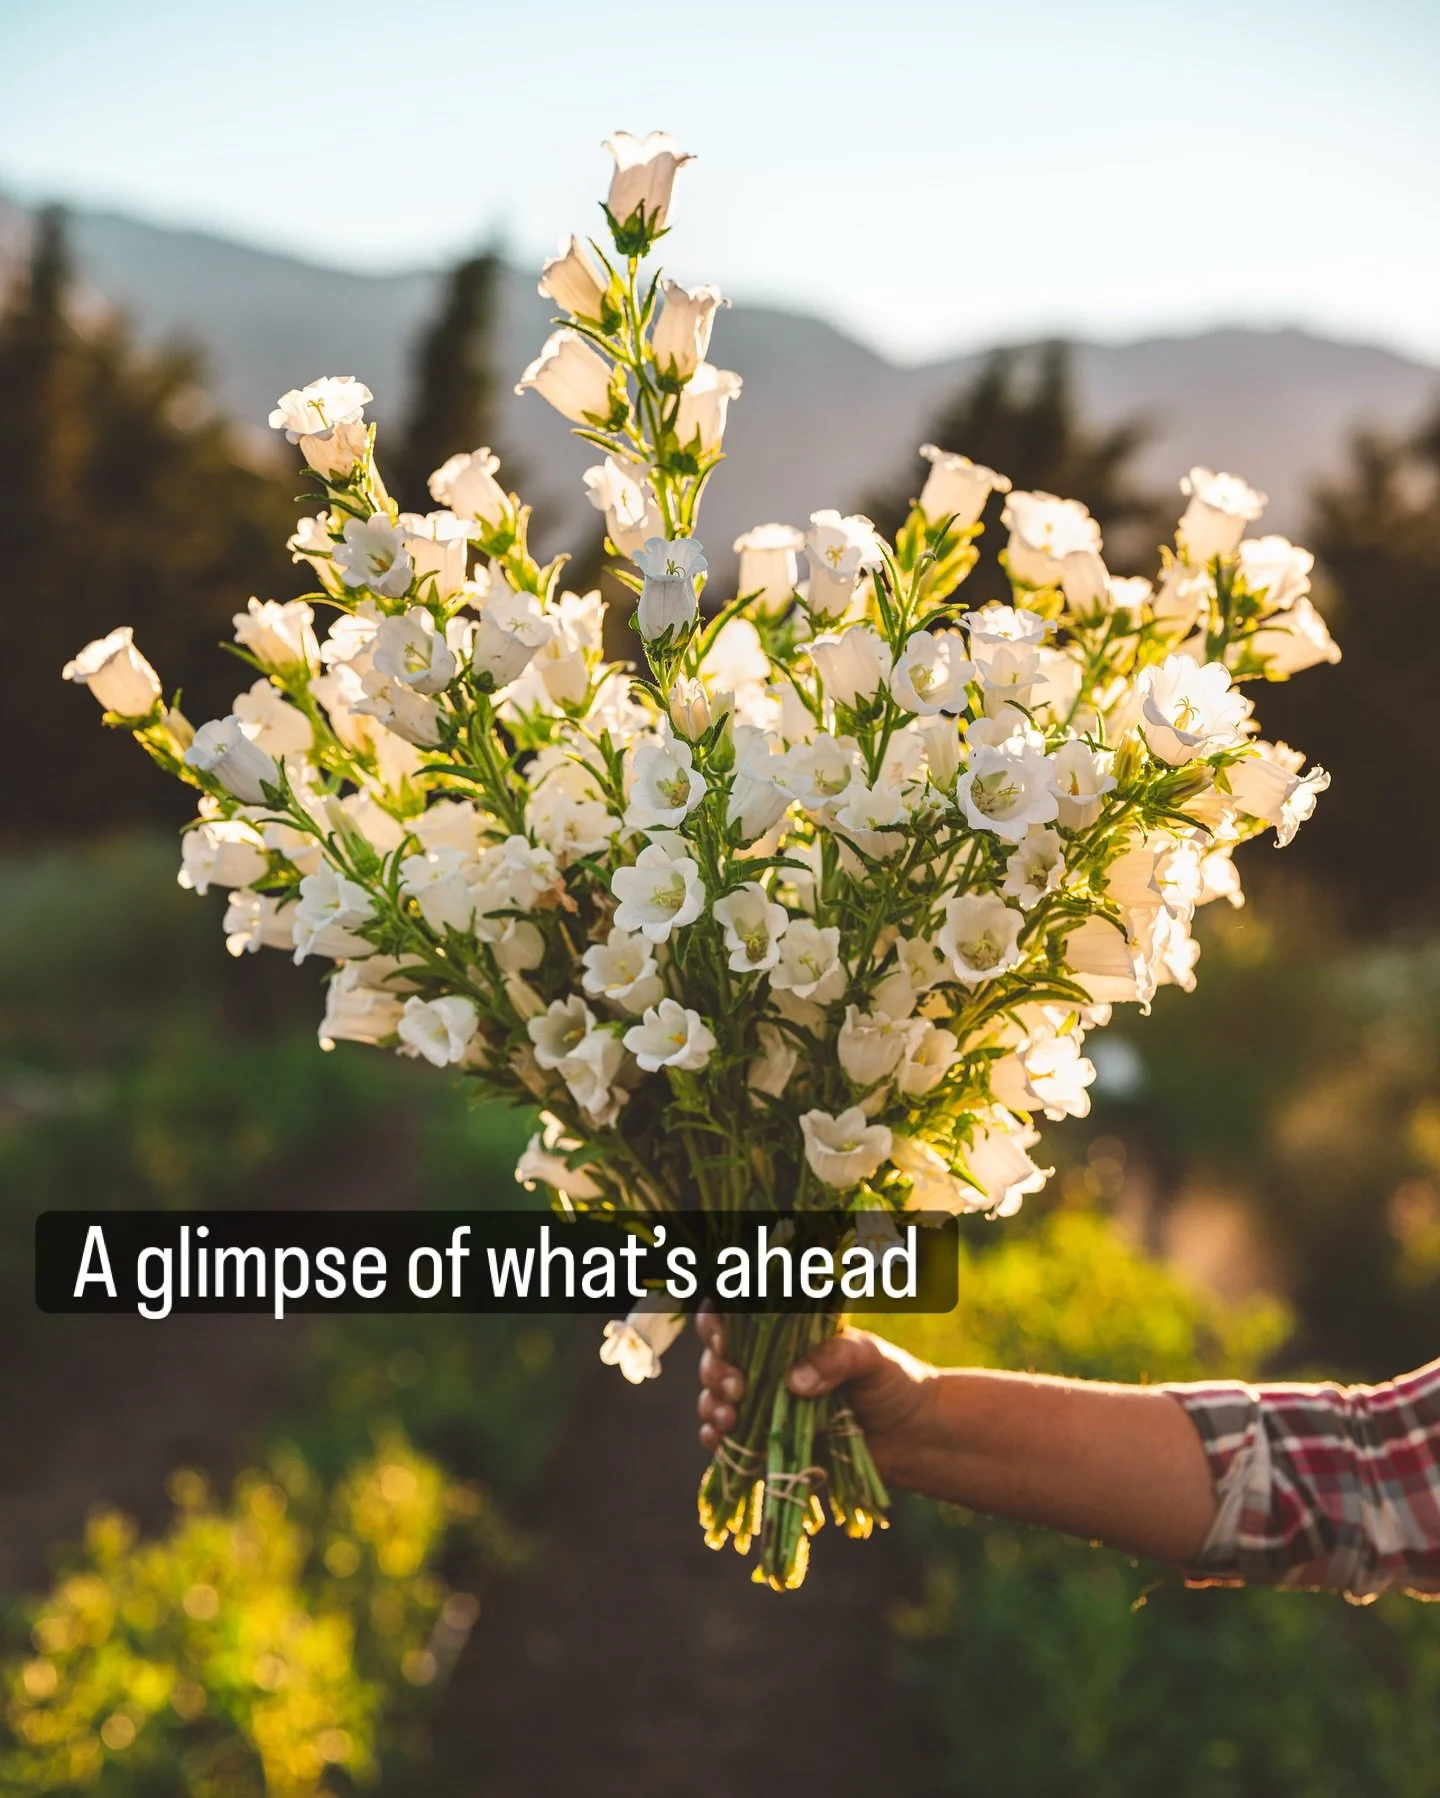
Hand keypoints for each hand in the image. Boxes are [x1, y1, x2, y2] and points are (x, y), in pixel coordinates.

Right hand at [695, 1305, 936, 1489]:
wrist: (912, 1437)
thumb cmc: (894, 1383)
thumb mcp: (871, 1358)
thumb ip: (837, 1358)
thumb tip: (795, 1381)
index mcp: (789, 1333)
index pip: (738, 1315)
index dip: (717, 1321)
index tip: (721, 1338)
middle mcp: (770, 1364)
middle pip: (718, 1356)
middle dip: (716, 1370)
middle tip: (736, 1388)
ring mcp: (765, 1401)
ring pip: (715, 1395)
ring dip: (712, 1405)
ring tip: (730, 1420)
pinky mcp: (767, 1438)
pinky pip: (726, 1437)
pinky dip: (715, 1437)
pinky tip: (721, 1439)